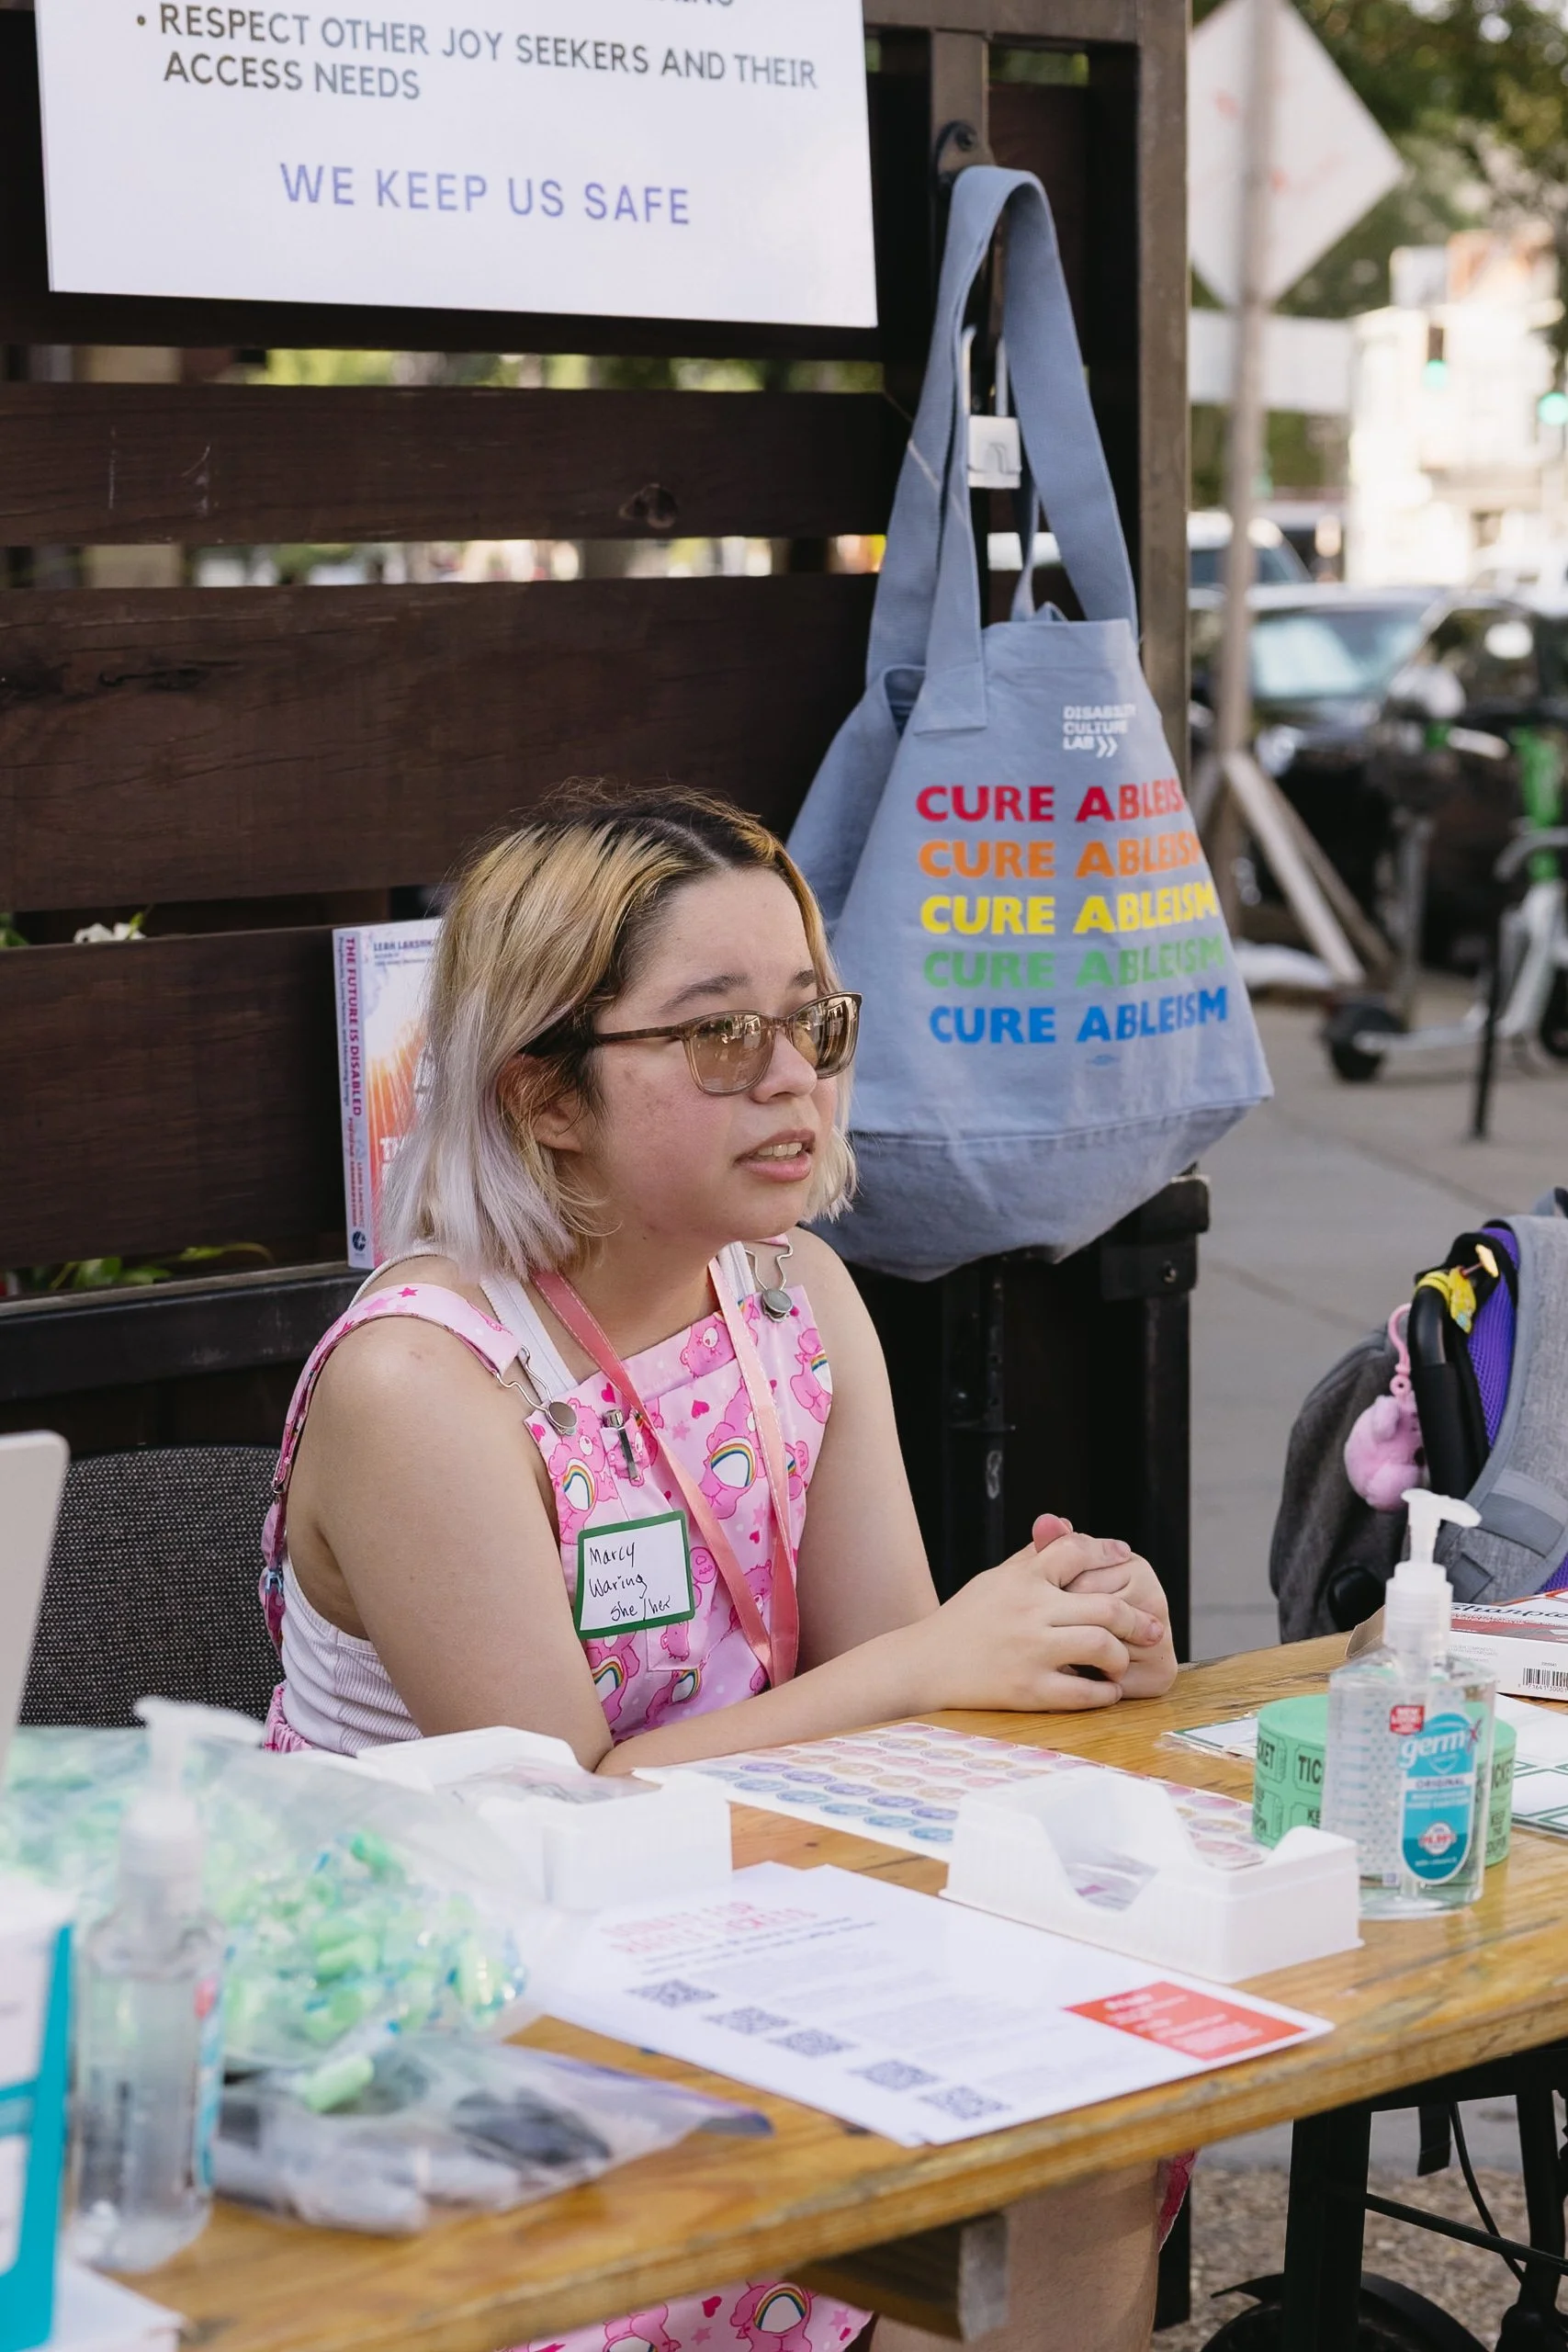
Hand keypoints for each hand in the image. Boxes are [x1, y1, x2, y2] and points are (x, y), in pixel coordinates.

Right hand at [907, 1539, 1168, 1713]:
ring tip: (1122, 1661)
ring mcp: (1030, 1651)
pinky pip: (1084, 1692)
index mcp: (1022, 1579)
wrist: (924, 1665)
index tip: (1127, 1558)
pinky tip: (1106, 1690)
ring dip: (1122, 1656)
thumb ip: (1032, 1557)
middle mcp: (1029, 1610)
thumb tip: (1066, 1527)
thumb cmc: (963, 1621)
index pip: (1076, 1550)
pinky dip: (1105, 1693)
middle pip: (1106, 1606)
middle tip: (1154, 1629)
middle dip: (1138, 1619)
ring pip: (1102, 1647)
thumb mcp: (994, 1580)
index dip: (1108, 1551)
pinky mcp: (1028, 1690)